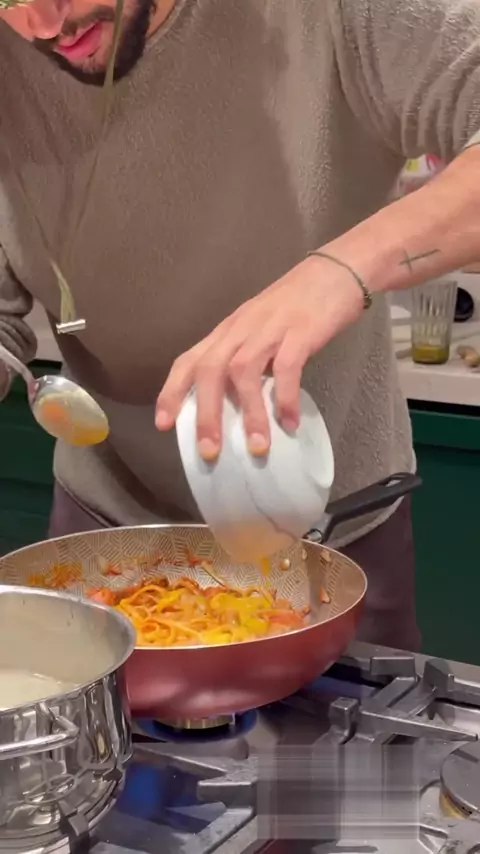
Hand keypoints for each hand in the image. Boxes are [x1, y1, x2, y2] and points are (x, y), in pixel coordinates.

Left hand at [155, 254, 364, 459]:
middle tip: (210, 451)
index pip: (189, 360)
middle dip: (205, 413)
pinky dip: (286, 397)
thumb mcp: (260, 330)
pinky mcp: (301, 330)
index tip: (164, 425)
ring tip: (256, 448)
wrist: (338, 270)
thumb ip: (247, 360)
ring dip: (248, 413)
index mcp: (228, 331)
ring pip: (244, 371)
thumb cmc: (298, 305)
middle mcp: (241, 329)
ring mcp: (270, 328)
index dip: (172, 392)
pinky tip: (290, 422)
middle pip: (210, 370)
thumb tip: (238, 406)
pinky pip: (288, 367)